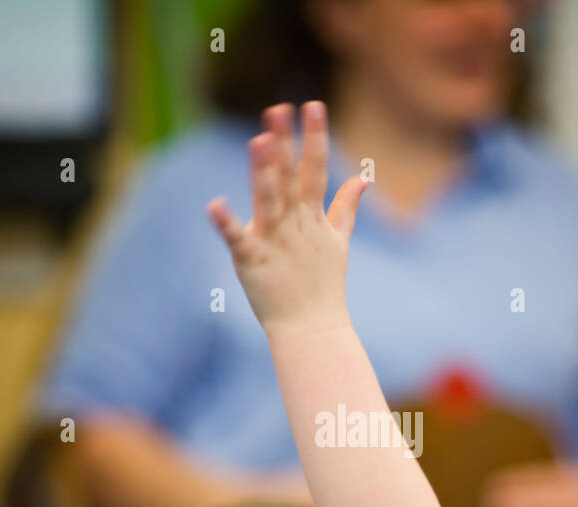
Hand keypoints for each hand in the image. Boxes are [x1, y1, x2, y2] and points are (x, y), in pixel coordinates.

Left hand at [207, 101, 367, 328]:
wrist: (313, 329)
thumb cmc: (323, 285)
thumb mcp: (338, 241)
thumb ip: (346, 206)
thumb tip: (364, 178)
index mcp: (312, 217)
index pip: (314, 170)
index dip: (314, 138)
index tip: (312, 105)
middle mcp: (295, 225)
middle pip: (289, 178)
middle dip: (285, 144)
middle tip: (278, 109)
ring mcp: (275, 242)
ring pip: (269, 201)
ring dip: (264, 173)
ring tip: (258, 141)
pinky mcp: (253, 262)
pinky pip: (238, 240)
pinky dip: (227, 224)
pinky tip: (213, 204)